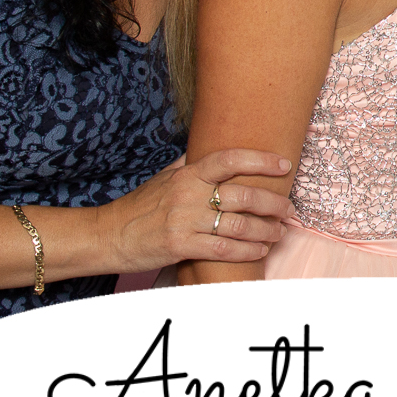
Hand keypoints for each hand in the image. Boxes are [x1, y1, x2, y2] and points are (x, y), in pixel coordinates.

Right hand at [104, 150, 294, 270]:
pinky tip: (260, 250)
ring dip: (266, 230)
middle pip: (244, 195)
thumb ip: (191, 164)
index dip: (261, 160)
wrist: (107, 235)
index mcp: (188, 174)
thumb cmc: (139, 206)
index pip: (230, 159)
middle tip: (289, 209)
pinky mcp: (180, 246)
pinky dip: (247, 250)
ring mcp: (185, 221)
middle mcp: (189, 195)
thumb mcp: (164, 177)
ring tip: (279, 232)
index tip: (284, 164)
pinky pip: (224, 249)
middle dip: (274, 203)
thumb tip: (212, 146)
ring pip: (239, 225)